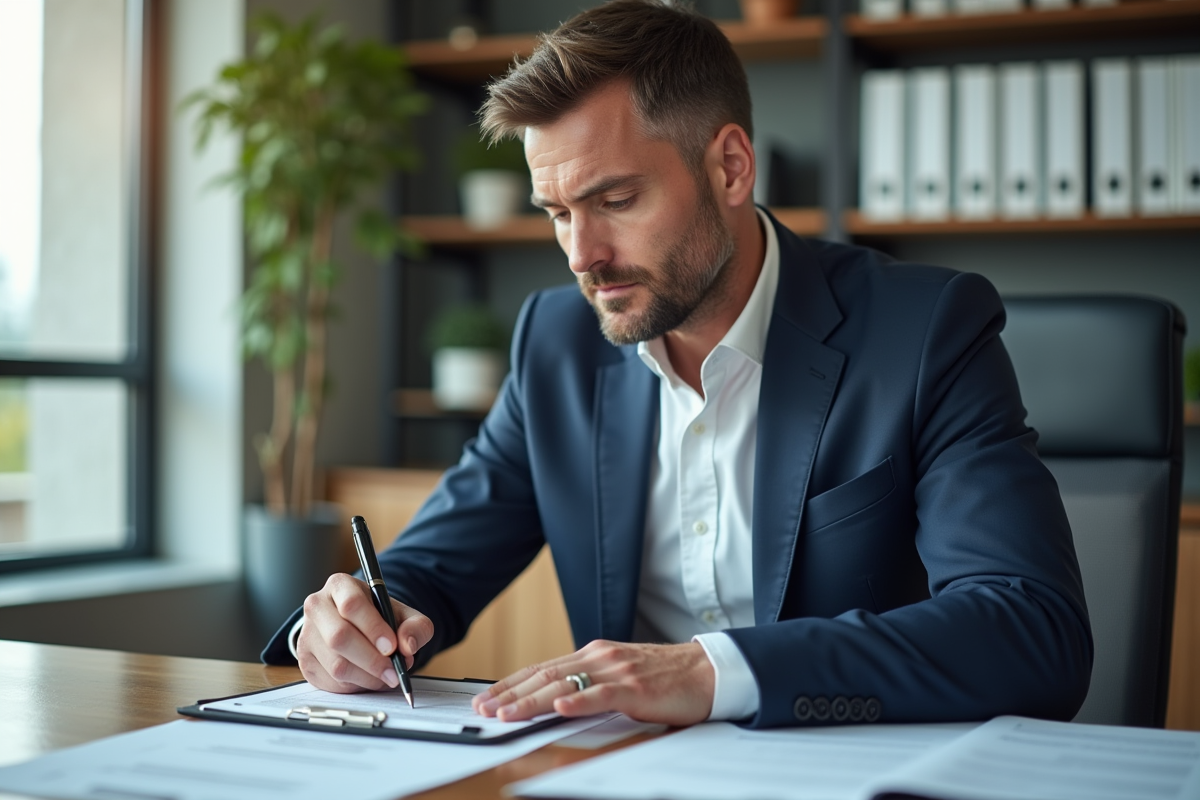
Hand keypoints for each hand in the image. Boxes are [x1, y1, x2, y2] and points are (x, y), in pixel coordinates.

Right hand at [296, 573, 433, 693]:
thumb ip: (416, 626)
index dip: (373, 628)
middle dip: (371, 660)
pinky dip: (355, 686)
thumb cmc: (380, 617)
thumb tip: (408, 646)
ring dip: (367, 677)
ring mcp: (307, 635)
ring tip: (386, 676)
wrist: (357, 626)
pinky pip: (330, 681)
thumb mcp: (404, 615)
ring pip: (336, 664)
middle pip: (339, 637)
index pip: (352, 604)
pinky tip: (368, 678)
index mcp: (340, 586)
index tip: (392, 647)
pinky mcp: (305, 660)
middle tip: (393, 672)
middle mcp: (317, 607)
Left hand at [470, 640, 713, 725]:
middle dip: (509, 693)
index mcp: (593, 655)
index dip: (510, 684)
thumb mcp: (619, 676)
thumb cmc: (666, 677)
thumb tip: (555, 699)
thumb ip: (590, 683)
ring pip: (564, 684)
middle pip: (544, 675)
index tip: (486, 699)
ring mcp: (616, 671)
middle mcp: (599, 658)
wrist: (707, 671)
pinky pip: (601, 694)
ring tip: (506, 712)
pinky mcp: (635, 688)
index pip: (541, 668)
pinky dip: (578, 700)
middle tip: (482, 709)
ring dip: (531, 700)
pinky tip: (559, 706)